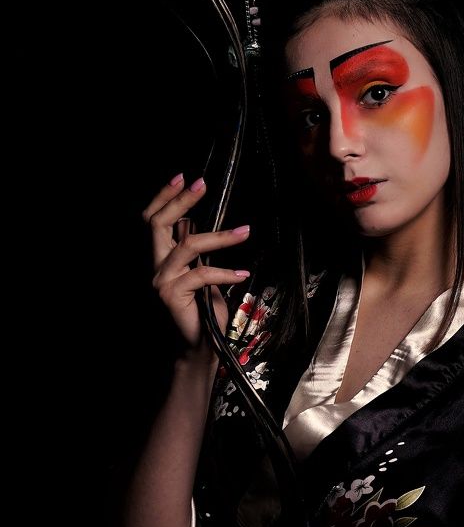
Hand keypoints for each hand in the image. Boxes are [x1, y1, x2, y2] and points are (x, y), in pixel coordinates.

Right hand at [142, 174, 250, 350]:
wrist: (200, 348)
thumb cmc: (204, 312)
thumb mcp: (202, 274)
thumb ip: (197, 252)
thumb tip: (200, 222)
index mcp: (161, 258)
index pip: (153, 221)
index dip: (165, 197)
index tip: (184, 178)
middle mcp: (155, 266)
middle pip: (157, 223)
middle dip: (180, 200)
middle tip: (202, 184)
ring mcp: (160, 280)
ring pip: (187, 244)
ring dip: (220, 236)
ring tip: (245, 231)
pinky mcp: (171, 295)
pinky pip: (202, 275)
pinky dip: (225, 273)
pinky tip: (242, 274)